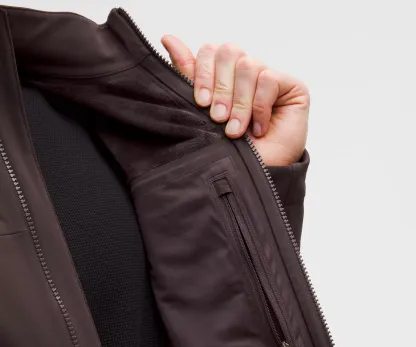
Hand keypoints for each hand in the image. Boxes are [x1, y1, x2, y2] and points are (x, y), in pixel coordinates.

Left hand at [162, 36, 309, 166]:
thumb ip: (188, 75)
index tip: (201, 102)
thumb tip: (168, 39)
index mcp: (223, 77)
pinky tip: (259, 129)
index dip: (203, 73)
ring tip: (236, 131)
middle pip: (229, 52)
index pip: (210, 52)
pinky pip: (269, 79)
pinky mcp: (291, 86)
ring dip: (240, 103)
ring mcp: (269, 78)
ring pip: (248, 66)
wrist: (257, 176)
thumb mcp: (203, 114)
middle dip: (221, 88)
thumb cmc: (232, 151)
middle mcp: (245, 75)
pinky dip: (260, 106)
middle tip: (218, 118)